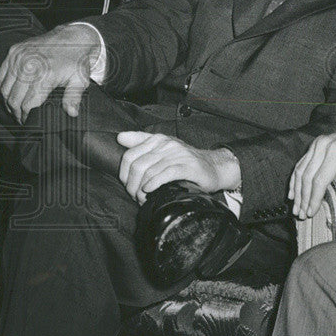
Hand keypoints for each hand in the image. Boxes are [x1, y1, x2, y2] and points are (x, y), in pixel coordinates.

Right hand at [0, 24, 100, 122]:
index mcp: (46, 75)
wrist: (73, 37)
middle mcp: (30, 66)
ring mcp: (20, 57)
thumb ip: (73, 98)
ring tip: (12, 108)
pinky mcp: (15, 51)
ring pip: (4, 87)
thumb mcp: (80, 80)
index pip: (27, 103)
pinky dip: (2, 85)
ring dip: (6, 100)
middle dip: (15, 111)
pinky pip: (1, 73)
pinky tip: (8, 92)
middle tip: (19, 118)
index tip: (26, 121)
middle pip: (13, 97)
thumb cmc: (77, 60)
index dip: (26, 116)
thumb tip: (71, 113)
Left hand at [116, 132, 240, 203]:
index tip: (128, 186)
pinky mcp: (189, 166)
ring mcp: (179, 154)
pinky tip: (151, 190)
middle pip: (138, 165)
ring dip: (142, 189)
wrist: (215, 168)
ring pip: (150, 171)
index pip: (130, 155)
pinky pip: (166, 174)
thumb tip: (120, 136)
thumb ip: (141, 141)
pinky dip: (155, 183)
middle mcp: (168, 144)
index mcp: (159, 140)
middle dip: (132, 185)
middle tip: (135, 196)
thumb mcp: (163, 149)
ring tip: (143, 198)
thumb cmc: (186, 162)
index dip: (124, 174)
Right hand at [288, 113, 335, 218]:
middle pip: (307, 176)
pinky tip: (293, 193)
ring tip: (296, 208)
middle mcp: (323, 146)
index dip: (314, 198)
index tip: (311, 212)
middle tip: (301, 215)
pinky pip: (301, 163)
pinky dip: (295, 179)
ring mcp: (318, 143)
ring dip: (296, 191)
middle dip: (303, 198)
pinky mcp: (316, 144)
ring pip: (300, 170)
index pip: (320, 180)